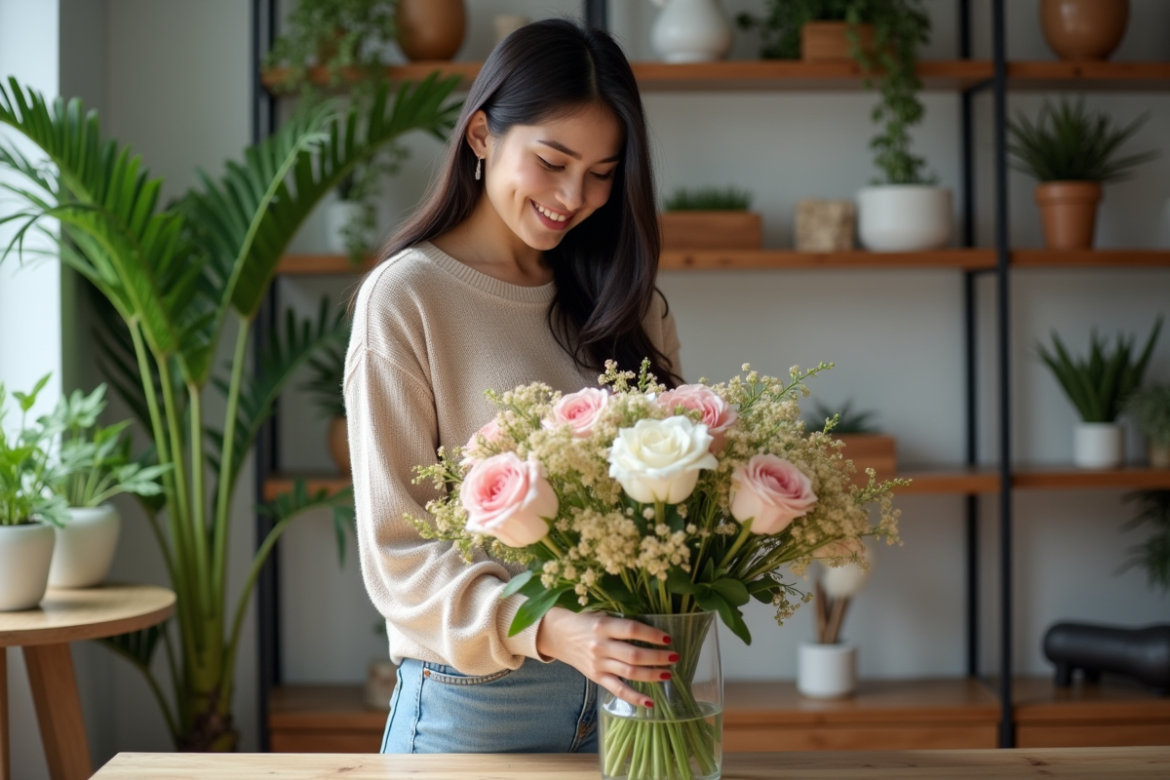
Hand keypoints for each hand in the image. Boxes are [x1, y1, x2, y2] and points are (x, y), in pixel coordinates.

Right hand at [535, 607, 677, 708]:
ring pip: (629, 672)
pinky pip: (618, 690)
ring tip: (668, 673)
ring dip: (652, 674)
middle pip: (634, 654)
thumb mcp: (602, 616)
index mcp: (603, 626)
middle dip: (657, 657)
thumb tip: (652, 631)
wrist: (559, 635)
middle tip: (674, 657)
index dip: (652, 635)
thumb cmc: (585, 622)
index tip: (668, 638)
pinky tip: (650, 702)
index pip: (632, 630)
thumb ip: (622, 624)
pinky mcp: (596, 677)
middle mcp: (601, 646)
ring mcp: (598, 664)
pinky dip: (634, 698)